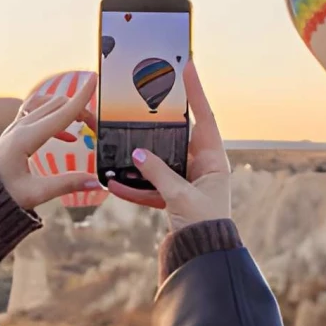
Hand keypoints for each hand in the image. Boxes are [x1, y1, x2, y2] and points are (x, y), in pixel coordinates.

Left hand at [0, 73, 102, 210]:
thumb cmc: (1, 193)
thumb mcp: (35, 193)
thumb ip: (66, 185)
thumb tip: (96, 183)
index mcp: (25, 138)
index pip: (60, 114)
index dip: (80, 98)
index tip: (94, 80)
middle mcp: (21, 127)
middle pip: (57, 106)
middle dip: (81, 111)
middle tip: (97, 129)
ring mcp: (17, 126)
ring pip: (48, 106)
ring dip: (68, 111)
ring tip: (85, 127)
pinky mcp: (16, 131)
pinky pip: (40, 114)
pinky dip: (57, 119)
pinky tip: (69, 138)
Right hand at [106, 61, 229, 231]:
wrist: (203, 259)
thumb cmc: (204, 226)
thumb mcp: (181, 197)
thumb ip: (158, 173)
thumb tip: (136, 154)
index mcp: (214, 161)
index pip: (204, 118)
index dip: (196, 92)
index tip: (187, 66)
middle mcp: (200, 168)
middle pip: (174, 138)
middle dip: (154, 125)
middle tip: (139, 102)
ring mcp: (184, 183)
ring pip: (156, 162)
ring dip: (135, 157)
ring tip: (115, 140)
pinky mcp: (171, 199)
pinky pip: (148, 188)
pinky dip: (132, 187)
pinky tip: (111, 183)